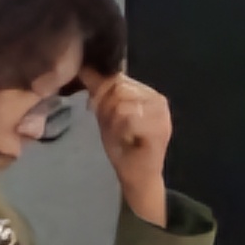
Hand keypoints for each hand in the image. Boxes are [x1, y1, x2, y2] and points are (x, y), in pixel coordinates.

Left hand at [94, 72, 173, 222]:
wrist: (138, 177)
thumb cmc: (123, 146)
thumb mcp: (107, 114)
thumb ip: (100, 91)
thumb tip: (84, 67)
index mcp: (147, 93)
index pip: (117, 79)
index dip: (104, 96)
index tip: (105, 115)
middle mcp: (158, 99)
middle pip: (118, 89)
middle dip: (108, 110)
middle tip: (115, 129)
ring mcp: (161, 113)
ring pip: (121, 103)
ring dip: (113, 122)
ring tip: (122, 135)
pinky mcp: (160, 128)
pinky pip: (128, 118)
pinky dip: (121, 130)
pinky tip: (128, 141)